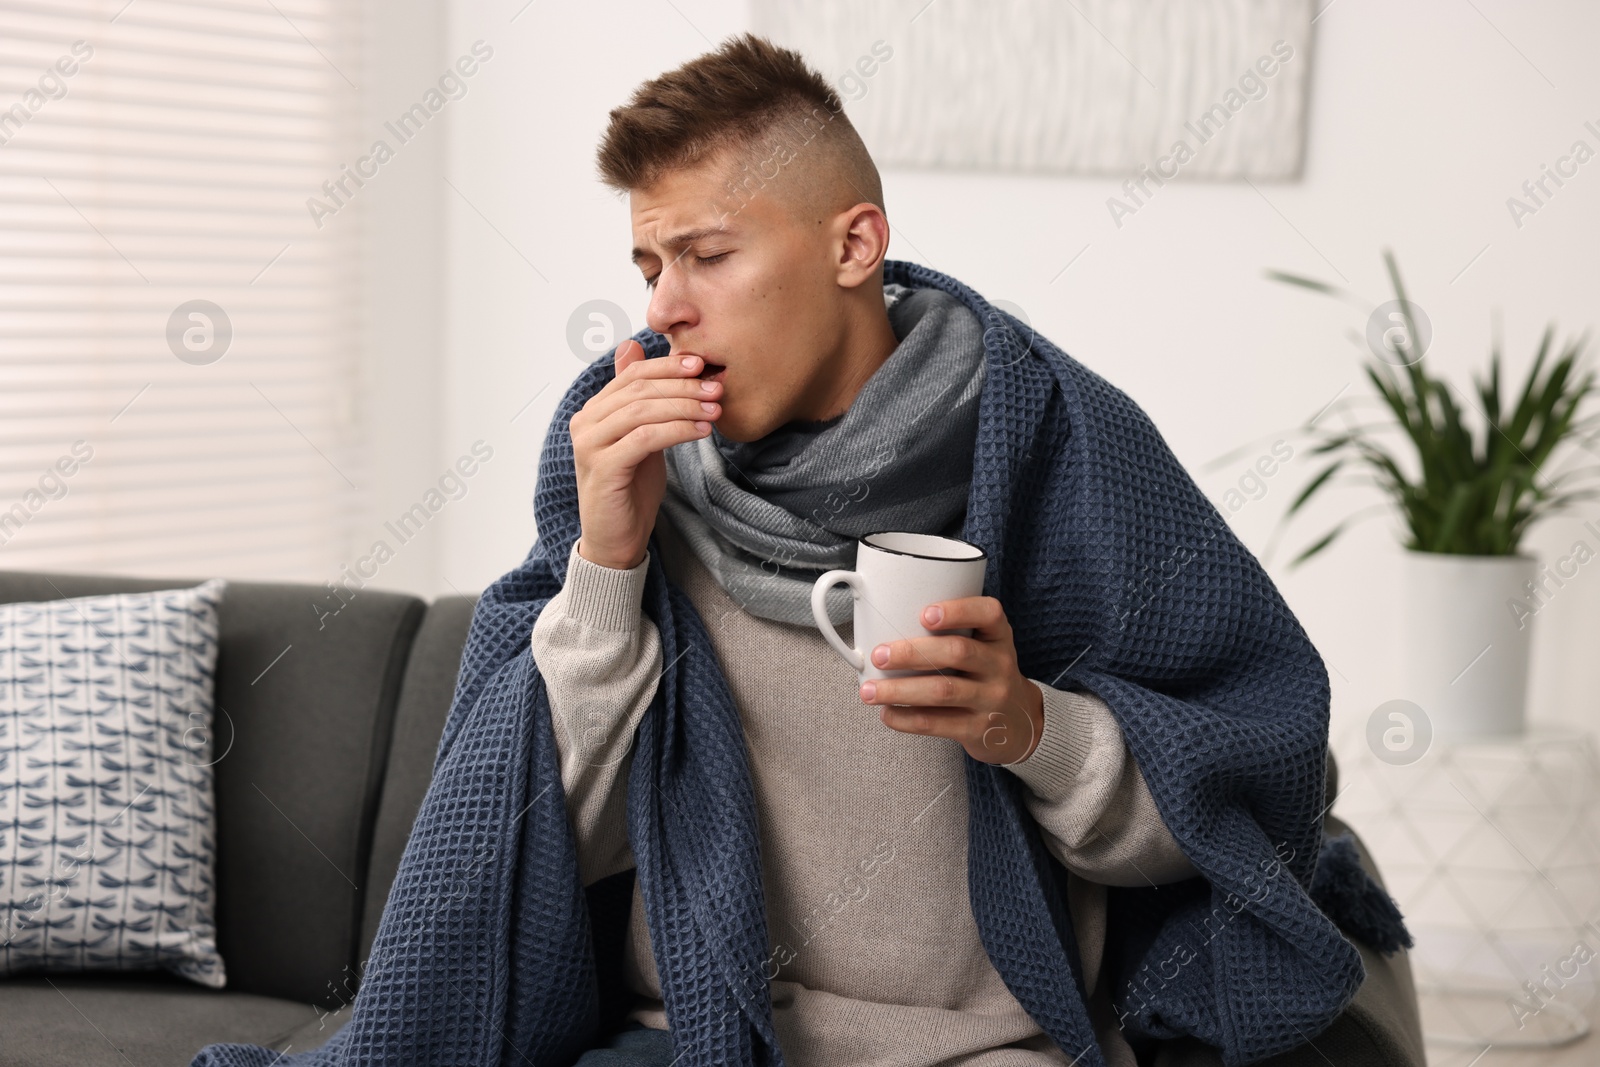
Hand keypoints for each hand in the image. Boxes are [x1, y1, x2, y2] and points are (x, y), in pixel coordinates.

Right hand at [569, 340, 720, 569]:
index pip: (632, 375)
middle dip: (683, 386)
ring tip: (714, 409)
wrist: (616, 538)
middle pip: (639, 390)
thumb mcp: (641, 438)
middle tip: (716, 388)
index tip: (701, 364)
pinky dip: (677, 430)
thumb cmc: (630, 488)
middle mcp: (585, 423)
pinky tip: (701, 431)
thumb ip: (639, 401)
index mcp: (593, 411)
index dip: (668, 367)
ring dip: (684, 407)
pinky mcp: (603, 467)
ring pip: (643, 411)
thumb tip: (633, 347)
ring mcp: (590, 445)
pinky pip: (645, 438)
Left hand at [858, 596, 1043, 765]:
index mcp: (998, 637)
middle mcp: (999, 665)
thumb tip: (887, 628)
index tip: (925, 614)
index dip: (958, 611)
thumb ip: (953, 634)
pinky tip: (887, 713)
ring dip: (900, 690)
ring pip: (942, 691)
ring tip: (869, 690)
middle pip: (957, 652)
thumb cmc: (986, 676)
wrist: (1019, 724)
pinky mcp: (978, 729)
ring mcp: (991, 699)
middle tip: (879, 655)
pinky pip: (937, 723)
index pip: (989, 614)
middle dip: (912, 653)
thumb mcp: (985, 648)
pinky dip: (906, 718)